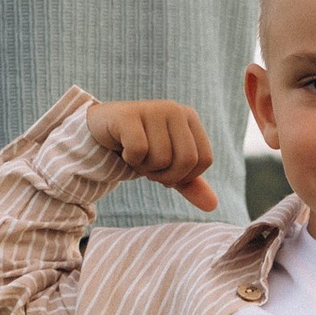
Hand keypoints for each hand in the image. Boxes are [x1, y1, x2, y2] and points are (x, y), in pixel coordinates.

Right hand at [85, 98, 218, 208]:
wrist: (103, 131)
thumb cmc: (140, 147)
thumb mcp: (167, 167)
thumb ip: (189, 183)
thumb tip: (212, 205)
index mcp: (189, 117)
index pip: (204, 159)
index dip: (183, 176)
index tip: (165, 170)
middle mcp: (174, 109)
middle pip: (185, 160)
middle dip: (165, 175)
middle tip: (148, 167)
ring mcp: (152, 109)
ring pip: (161, 158)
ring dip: (144, 167)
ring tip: (135, 156)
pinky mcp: (128, 115)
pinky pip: (139, 150)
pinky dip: (130, 159)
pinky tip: (123, 149)